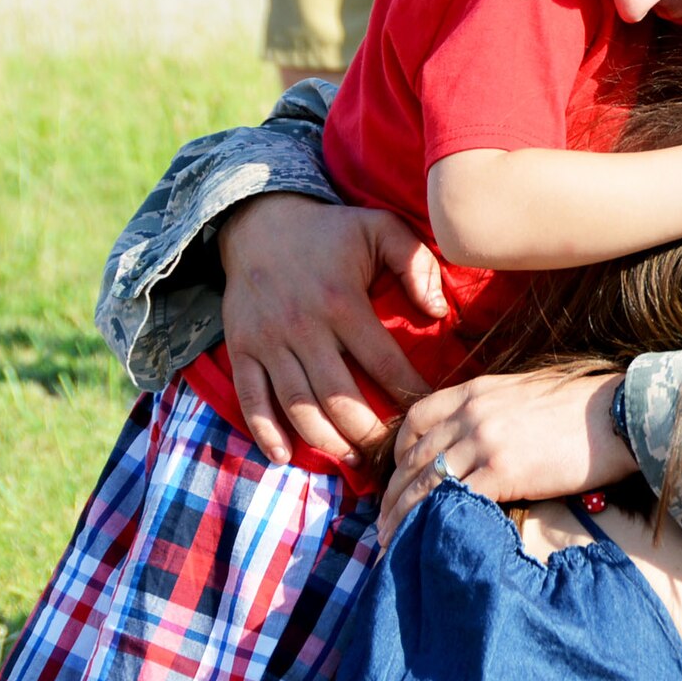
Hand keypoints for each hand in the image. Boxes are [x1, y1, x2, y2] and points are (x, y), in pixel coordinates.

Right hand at [220, 194, 446, 466]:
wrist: (258, 221)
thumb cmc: (332, 231)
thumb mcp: (382, 229)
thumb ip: (417, 264)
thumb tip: (439, 313)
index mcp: (342, 301)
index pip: (383, 361)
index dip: (408, 392)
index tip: (429, 412)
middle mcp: (302, 326)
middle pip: (338, 396)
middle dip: (368, 432)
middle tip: (392, 453)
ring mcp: (267, 341)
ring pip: (297, 405)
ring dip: (326, 441)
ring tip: (355, 460)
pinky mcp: (241, 348)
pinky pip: (250, 398)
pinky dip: (265, 432)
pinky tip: (286, 456)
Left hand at [380, 370, 633, 545]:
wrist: (619, 414)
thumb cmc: (583, 408)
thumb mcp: (524, 393)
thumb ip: (491, 410)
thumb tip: (475, 440)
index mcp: (475, 391)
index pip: (416, 419)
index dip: (398, 452)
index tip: (398, 477)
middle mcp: (472, 414)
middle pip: (415, 456)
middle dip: (393, 494)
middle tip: (382, 524)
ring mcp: (485, 442)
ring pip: (427, 482)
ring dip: (404, 515)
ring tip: (392, 542)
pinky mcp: (503, 471)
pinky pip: (455, 500)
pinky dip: (435, 522)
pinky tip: (429, 541)